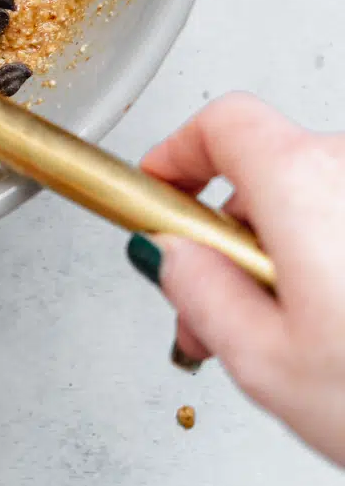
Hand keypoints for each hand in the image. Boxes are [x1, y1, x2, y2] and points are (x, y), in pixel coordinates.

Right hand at [129, 93, 344, 465]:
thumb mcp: (265, 362)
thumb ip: (198, 293)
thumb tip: (173, 256)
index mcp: (303, 181)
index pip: (223, 123)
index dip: (177, 153)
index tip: (159, 189)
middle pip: (269, 168)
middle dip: (230, 232)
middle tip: (214, 303)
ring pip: (320, 202)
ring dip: (289, 252)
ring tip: (287, 337)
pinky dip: (336, 259)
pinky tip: (339, 330)